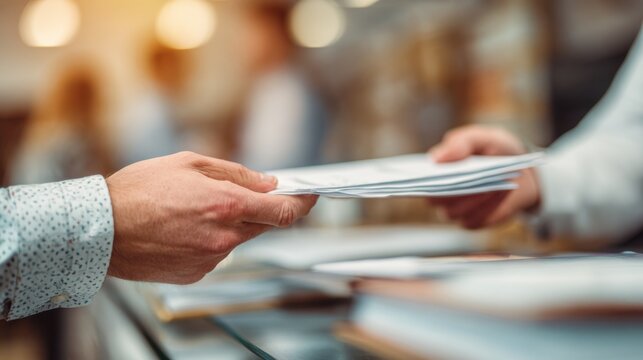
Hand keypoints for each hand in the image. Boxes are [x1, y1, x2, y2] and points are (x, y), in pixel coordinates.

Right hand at [106, 152, 316, 283]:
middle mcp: (225, 237)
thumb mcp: (190, 164)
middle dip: (263, 209)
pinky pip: (217, 253)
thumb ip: (236, 174)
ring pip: (239, 238)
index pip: (284, 211)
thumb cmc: (139, 190)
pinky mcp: (197, 273)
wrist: (100, 229)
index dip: (303, 204)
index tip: (310, 196)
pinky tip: (185, 228)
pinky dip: (211, 239)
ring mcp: (211, 259)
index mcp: (227, 205)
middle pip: (265, 225)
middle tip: (251, 195)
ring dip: (232, 223)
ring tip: (197, 209)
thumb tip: (266, 183)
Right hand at [428, 125, 540, 228]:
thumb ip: (460, 142)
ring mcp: (455, 209)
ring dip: (474, 198)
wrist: (524, 170)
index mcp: (435, 169)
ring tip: (493, 184)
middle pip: (435, 199)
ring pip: (454, 211)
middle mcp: (440, 192)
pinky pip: (474, 220)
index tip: (437, 172)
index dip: (424, 178)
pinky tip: (500, 193)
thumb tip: (436, 158)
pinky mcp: (473, 221)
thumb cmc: (495, 150)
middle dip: (453, 189)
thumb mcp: (481, 137)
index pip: (420, 178)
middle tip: (473, 177)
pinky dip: (488, 208)